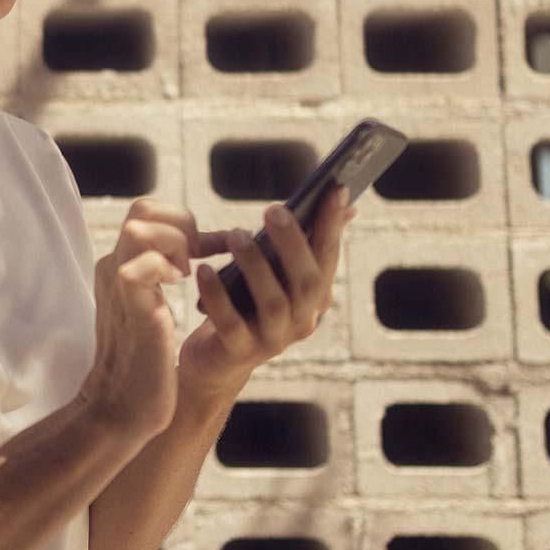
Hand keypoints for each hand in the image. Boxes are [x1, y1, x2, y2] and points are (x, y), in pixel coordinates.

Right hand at [80, 198, 232, 442]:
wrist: (122, 407)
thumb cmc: (145, 362)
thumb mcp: (152, 307)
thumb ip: (162, 276)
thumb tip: (199, 250)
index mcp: (120, 265)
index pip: (148, 212)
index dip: (185, 221)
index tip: (212, 248)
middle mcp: (114, 267)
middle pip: (142, 209)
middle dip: (181, 224)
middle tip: (197, 259)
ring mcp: (119, 286)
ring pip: (139, 228)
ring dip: (175, 244)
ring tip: (186, 274)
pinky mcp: (130, 309)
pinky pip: (139, 267)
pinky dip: (166, 270)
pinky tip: (180, 289)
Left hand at [178, 187, 355, 398]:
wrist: (217, 361)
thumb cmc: (246, 305)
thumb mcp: (276, 274)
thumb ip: (301, 243)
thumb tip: (346, 205)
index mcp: (315, 297)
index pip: (329, 257)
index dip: (333, 224)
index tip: (336, 188)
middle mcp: (303, 321)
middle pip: (307, 281)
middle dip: (293, 243)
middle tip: (273, 210)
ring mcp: (273, 339)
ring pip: (273, 302)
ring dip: (255, 265)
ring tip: (236, 235)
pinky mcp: (240, 352)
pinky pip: (231, 323)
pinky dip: (218, 295)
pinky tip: (203, 270)